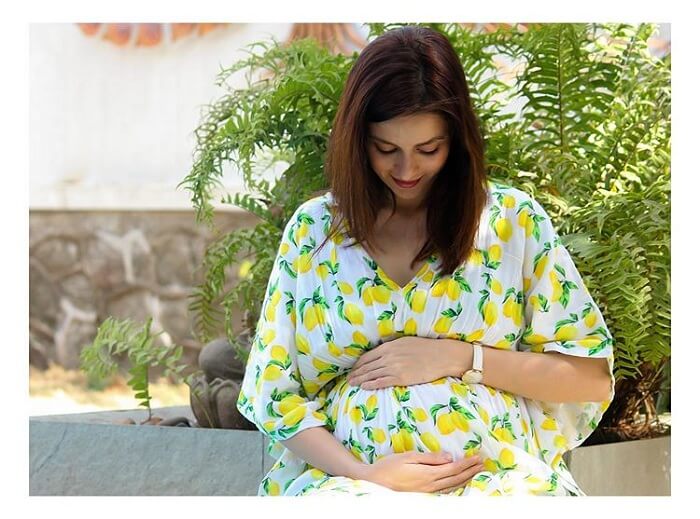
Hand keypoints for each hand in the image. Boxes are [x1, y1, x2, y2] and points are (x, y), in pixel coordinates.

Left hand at [347, 336, 471, 388]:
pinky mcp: (401, 378)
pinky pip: (381, 382)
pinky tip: (364, 387)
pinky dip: (371, 384)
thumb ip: (392, 346)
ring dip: (360, 379)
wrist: (441, 356)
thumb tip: (382, 350)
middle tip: (348, 379)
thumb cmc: (425, 348)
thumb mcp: (405, 341)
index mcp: (389, 346)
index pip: (368, 356)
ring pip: (372, 374)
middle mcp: (389, 356)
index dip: (359, 364)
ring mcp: (394, 367)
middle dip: (356, 373)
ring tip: (352, 384)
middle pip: (367, 366)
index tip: (353, 369)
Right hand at [358, 451, 484, 493]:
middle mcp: (430, 486)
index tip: (478, 457)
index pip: (454, 469)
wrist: (374, 482)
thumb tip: (449, 457)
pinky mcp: (423, 495)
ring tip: (476, 473)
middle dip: (471, 471)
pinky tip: (458, 483)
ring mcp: (427, 492)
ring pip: (452, 487)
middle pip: (456, 479)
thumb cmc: (389, 466)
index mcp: (428, 474)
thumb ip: (430, 458)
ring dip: (466, 479)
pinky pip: (444, 491)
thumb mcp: (408, 457)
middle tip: (483, 464)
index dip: (468, 463)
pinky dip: (455, 486)